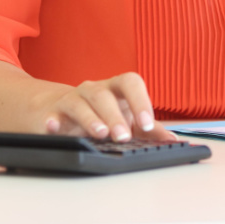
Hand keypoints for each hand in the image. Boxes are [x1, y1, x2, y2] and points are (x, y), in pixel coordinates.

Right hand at [37, 72, 177, 141]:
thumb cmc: (102, 114)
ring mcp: (72, 99)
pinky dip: (53, 121)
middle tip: (123, 137)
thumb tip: (173, 141)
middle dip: (115, 116)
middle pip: (104, 96)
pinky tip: (54, 127)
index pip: (130, 83)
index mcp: (116, 89)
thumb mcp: (127, 120)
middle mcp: (94, 90)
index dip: (140, 101)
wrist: (61, 111)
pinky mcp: (52, 113)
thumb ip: (150, 130)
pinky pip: (52, 115)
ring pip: (79, 103)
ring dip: (90, 119)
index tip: (148, 123)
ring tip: (100, 134)